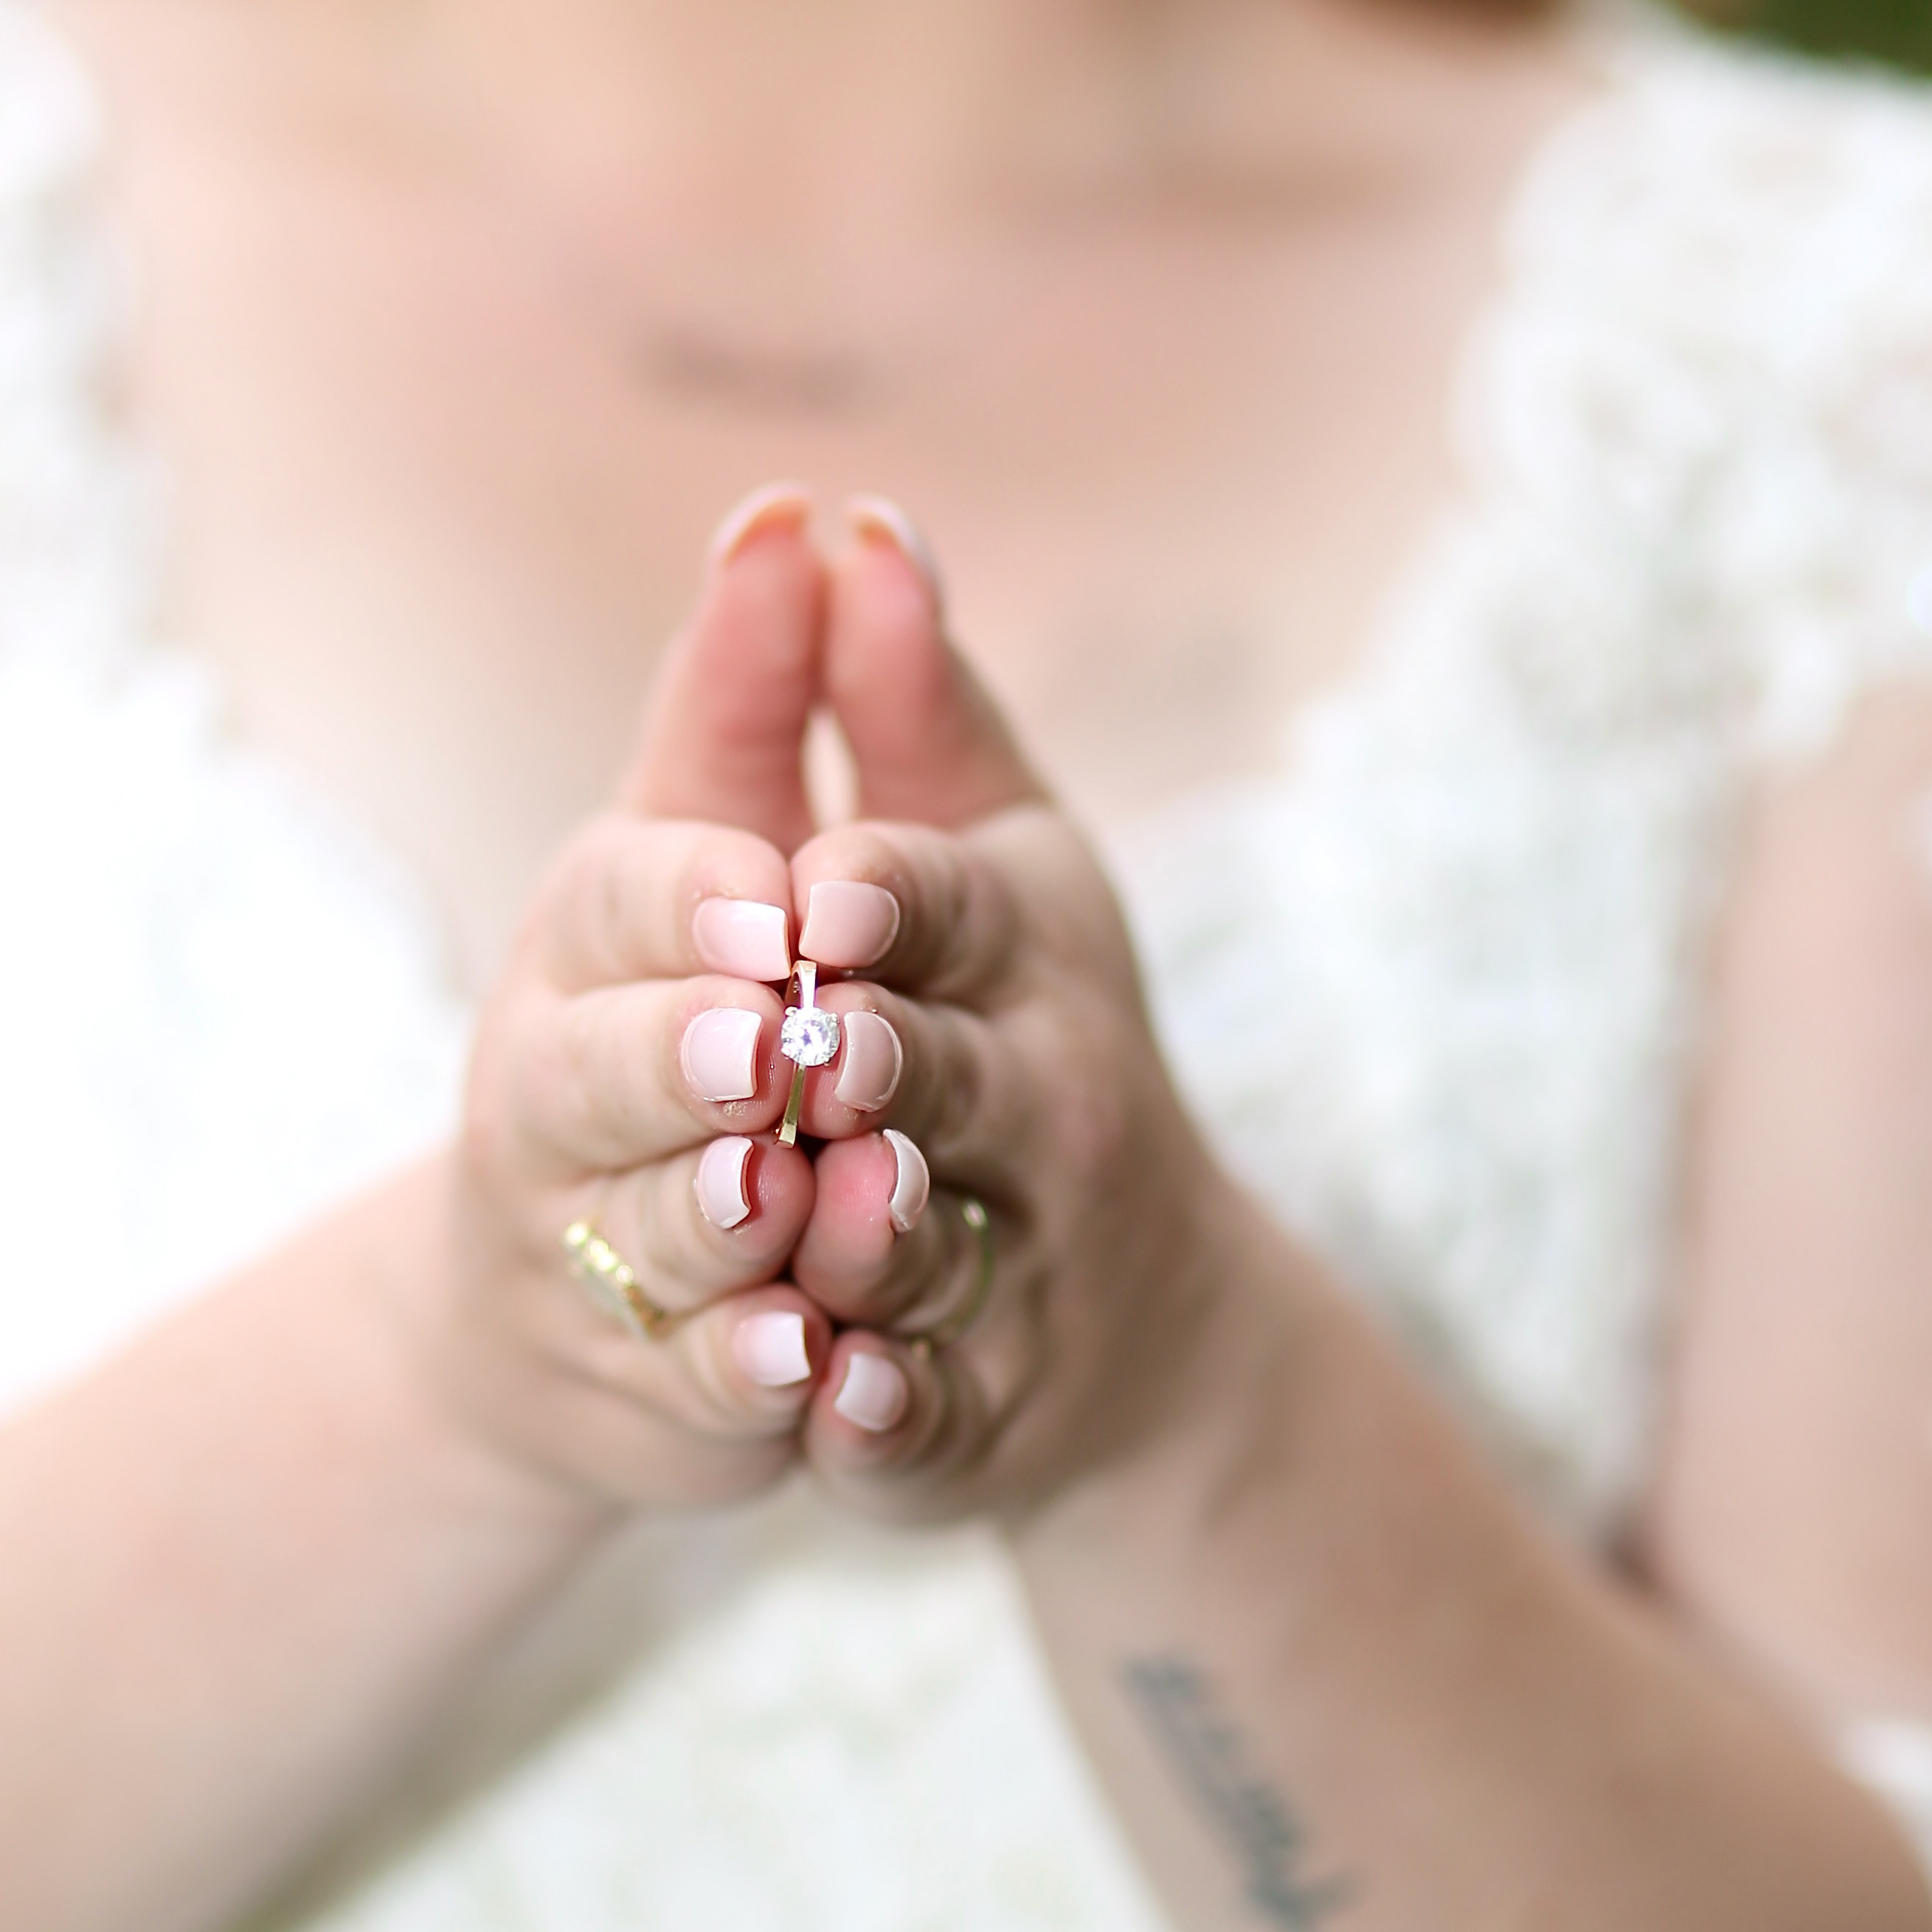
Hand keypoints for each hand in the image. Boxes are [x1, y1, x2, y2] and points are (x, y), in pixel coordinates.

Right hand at [428, 495, 898, 1513]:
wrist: (585, 1295)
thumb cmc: (694, 1015)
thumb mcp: (735, 845)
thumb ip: (774, 694)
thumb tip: (806, 509)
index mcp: (587, 944)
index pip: (618, 897)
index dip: (695, 898)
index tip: (781, 897)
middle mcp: (553, 1093)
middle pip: (597, 1070)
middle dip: (683, 1055)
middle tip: (776, 1047)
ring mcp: (578, 1254)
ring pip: (648, 1234)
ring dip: (719, 1219)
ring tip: (790, 1201)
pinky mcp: (635, 1397)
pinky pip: (691, 1392)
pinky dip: (747, 1382)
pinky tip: (810, 1370)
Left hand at [777, 508, 1271, 1519]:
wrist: (1132, 1319)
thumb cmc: (1010, 1027)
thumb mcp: (974, 853)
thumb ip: (890, 702)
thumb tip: (838, 516)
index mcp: (1025, 949)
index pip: (947, 903)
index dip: (881, 898)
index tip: (814, 892)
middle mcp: (1046, 1103)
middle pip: (947, 1076)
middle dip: (875, 1062)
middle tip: (798, 1050)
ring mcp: (1022, 1267)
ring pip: (932, 1244)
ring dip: (870, 1238)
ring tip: (806, 1226)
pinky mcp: (980, 1413)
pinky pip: (932, 1415)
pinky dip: (886, 1415)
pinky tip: (835, 1407)